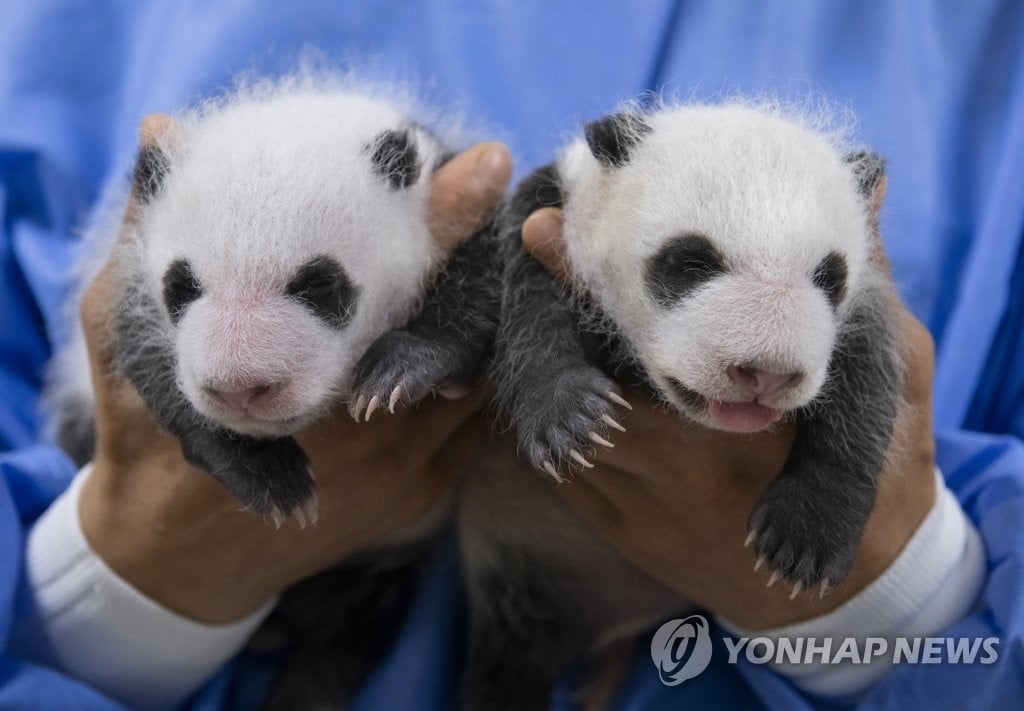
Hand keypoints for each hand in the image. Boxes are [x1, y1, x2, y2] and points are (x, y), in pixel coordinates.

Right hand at [78, 117, 511, 623]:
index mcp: (313, 393)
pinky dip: (473, 375)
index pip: (404, 295)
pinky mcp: (424, 495)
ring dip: (477, 321)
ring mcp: (410, 471)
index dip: (444, 226)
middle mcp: (376, 438)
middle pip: (461, 333)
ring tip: (472, 260)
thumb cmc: (145, 442)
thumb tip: (164, 134)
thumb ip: (148, 239)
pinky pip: (475, 425)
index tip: (483, 166)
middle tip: (475, 204)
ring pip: (478, 378)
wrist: (179, 558)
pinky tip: (459, 333)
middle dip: (471, 269)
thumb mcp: (125, 338)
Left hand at [521, 207, 936, 628]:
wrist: (841, 593)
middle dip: (547, 311)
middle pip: (572, 375)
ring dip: (546, 357)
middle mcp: (661, 467)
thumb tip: (864, 180)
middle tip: (538, 248)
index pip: (632, 341)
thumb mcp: (892, 375)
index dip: (579, 283)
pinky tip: (564, 368)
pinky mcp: (611, 522)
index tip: (544, 230)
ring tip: (542, 299)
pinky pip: (558, 456)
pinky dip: (554, 406)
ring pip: (556, 415)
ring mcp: (627, 502)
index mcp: (723, 428)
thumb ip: (865, 285)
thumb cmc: (877, 478)